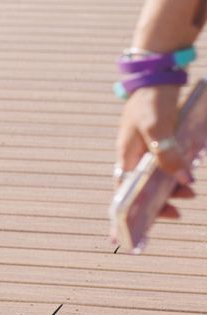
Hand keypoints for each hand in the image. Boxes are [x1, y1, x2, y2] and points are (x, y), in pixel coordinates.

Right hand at [116, 83, 193, 224]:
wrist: (157, 79)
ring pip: (157, 180)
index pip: (123, 193)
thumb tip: (183, 182)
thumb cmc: (150, 103)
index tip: (130, 235)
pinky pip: (167, 168)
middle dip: (158, 204)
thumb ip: (168, 156)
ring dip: (172, 190)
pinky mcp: (160, 146)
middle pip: (142, 190)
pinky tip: (188, 178)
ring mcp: (147, 153)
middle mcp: (134, 158)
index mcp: (126, 157)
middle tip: (179, 212)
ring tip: (190, 193)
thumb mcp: (157, 129)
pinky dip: (177, 176)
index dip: (125, 215)